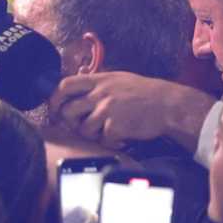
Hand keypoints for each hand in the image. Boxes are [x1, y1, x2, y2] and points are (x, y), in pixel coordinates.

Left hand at [53, 72, 210, 148]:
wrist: (168, 105)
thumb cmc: (143, 93)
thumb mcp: (117, 80)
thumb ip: (96, 84)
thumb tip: (73, 91)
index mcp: (99, 80)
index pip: (65, 85)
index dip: (54, 99)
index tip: (54, 109)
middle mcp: (100, 93)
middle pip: (68, 111)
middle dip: (70, 123)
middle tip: (80, 127)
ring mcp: (107, 109)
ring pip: (83, 129)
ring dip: (92, 135)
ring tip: (107, 131)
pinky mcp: (116, 126)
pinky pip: (102, 140)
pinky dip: (111, 142)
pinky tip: (121, 137)